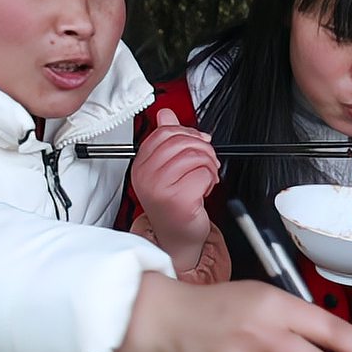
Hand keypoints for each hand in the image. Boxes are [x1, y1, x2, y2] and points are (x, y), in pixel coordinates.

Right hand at [129, 108, 219, 270]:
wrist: (178, 237)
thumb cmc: (174, 205)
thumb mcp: (167, 169)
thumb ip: (167, 140)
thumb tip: (165, 114)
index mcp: (141, 165)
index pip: (163, 133)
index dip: (187, 133)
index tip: (198, 142)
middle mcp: (146, 176)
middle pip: (180, 141)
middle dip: (202, 148)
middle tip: (208, 161)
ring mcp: (159, 188)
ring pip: (194, 156)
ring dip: (208, 165)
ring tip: (206, 177)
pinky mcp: (177, 200)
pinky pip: (203, 174)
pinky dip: (210, 179)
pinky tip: (204, 189)